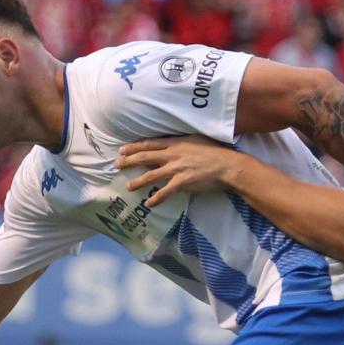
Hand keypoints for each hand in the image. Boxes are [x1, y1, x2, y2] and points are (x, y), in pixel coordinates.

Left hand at [116, 137, 239, 206]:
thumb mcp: (196, 140)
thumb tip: (171, 145)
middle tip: (116, 165)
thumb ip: (182, 143)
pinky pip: (164, 192)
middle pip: (144, 157)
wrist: (227, 165)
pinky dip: (155, 199)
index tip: (122, 149)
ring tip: (128, 186)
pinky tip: (148, 204)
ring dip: (137, 182)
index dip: (134, 147)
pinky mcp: (182, 182)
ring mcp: (176, 169)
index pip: (149, 144)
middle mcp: (172, 155)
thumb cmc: (215, 152)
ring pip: (150, 175)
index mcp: (176, 143)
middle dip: (128, 161)